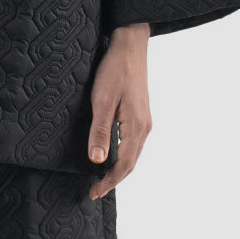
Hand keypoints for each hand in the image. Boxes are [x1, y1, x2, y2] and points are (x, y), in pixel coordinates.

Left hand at [87, 23, 151, 199]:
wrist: (130, 46)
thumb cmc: (115, 71)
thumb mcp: (102, 101)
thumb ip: (100, 132)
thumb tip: (97, 160)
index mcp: (136, 126)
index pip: (124, 165)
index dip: (109, 181)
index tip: (94, 193)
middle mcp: (145, 127)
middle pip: (131, 163)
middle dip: (114, 179)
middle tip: (95, 191)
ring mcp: (144, 120)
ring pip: (133, 154)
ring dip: (119, 169)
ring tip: (102, 179)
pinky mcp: (140, 114)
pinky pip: (133, 142)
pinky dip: (123, 155)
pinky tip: (112, 155)